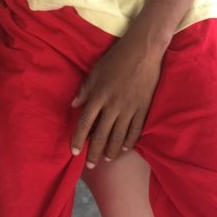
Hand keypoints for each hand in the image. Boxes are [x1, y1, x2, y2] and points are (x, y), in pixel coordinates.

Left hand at [71, 32, 163, 166]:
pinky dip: (129, 141)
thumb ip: (85, 89)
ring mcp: (129, 109)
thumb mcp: (95, 71)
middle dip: (94, 152)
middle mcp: (113, 106)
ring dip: (112, 150)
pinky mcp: (143, 109)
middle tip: (90, 165)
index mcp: (98, 96)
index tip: (74, 151)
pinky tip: (125, 148)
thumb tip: (74, 105)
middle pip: (101, 134)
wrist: (142, 52)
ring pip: (118, 136)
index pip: (85, 123)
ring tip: (107, 159)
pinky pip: (135, 130)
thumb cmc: (116, 59)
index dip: (79, 139)